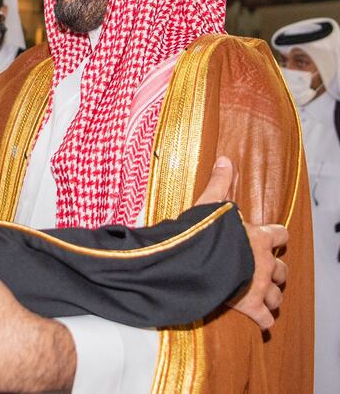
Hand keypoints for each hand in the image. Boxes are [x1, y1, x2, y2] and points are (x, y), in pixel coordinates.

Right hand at [194, 156, 287, 330]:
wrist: (199, 262)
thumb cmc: (206, 233)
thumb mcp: (211, 203)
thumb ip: (221, 183)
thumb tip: (225, 159)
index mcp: (258, 238)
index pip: (279, 235)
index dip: (276, 236)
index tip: (271, 237)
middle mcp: (264, 263)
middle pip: (282, 270)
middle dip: (276, 271)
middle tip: (266, 270)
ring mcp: (259, 286)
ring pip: (276, 295)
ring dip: (272, 295)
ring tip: (265, 296)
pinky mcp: (250, 307)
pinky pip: (264, 319)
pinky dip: (264, 321)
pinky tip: (262, 323)